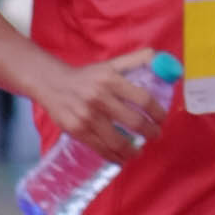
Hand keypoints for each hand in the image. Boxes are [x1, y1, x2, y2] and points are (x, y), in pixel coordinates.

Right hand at [37, 52, 170, 164]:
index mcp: (111, 80)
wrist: (52, 83)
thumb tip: (159, 56)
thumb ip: (135, 60)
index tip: (162, 119)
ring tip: (138, 152)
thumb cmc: (87, 76)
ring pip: (117, 140)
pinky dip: (114, 156)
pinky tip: (121, 158)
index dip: (157, 112)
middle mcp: (99, 98)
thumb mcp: (110, 64)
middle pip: (134, 121)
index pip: (143, 99)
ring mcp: (87, 116)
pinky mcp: (76, 130)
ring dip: (133, 150)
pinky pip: (100, 148)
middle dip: (150, 132)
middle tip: (155, 135)